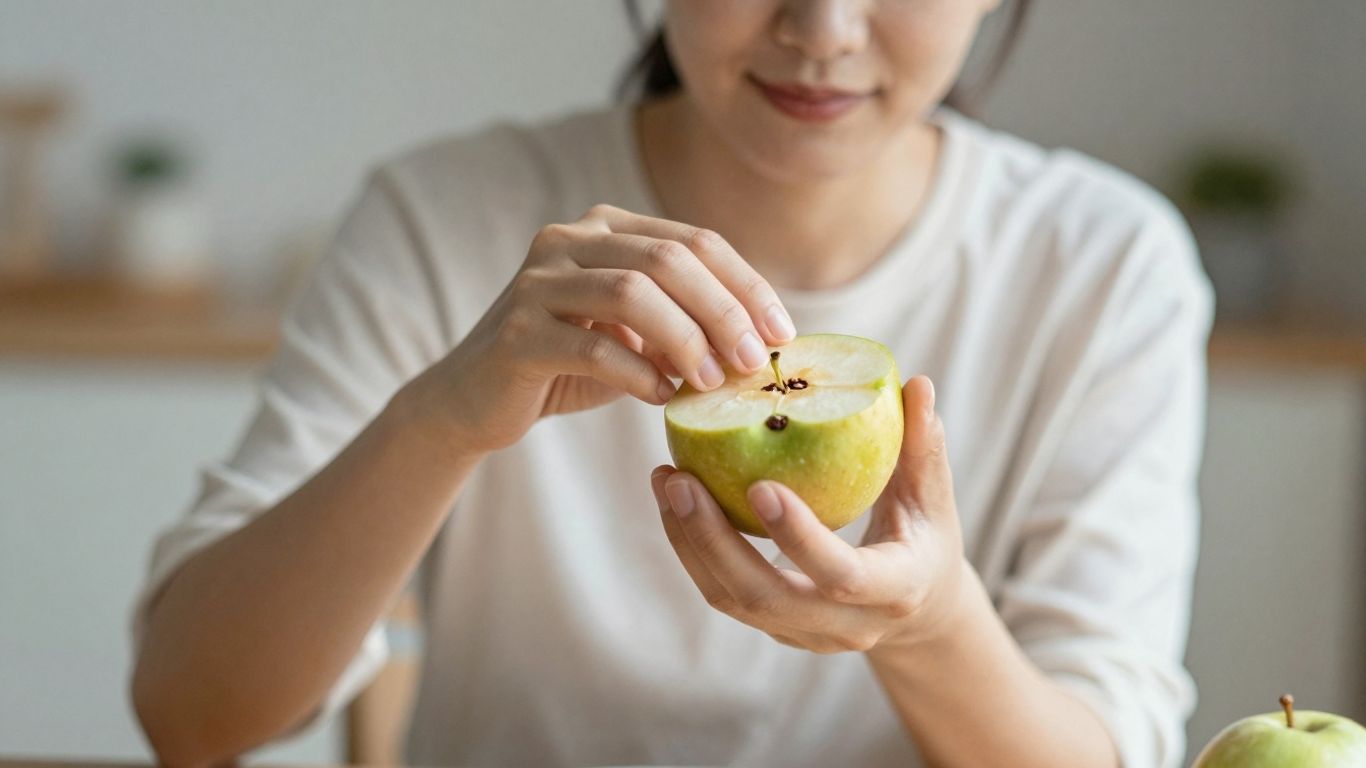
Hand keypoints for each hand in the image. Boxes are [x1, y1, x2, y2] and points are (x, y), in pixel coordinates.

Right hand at [402, 204, 795, 454]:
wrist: (474, 398)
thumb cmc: (568, 364)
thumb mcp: (635, 337)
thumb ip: (685, 325)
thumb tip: (761, 343)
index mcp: (605, 228)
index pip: (695, 241)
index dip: (747, 286)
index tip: (783, 334)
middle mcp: (568, 240)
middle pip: (669, 259)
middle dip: (724, 311)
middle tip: (756, 363)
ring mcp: (537, 282)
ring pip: (632, 293)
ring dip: (685, 340)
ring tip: (710, 384)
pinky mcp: (516, 333)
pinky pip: (592, 347)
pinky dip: (637, 374)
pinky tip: (659, 398)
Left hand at [650, 376, 968, 652]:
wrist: (917, 610)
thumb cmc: (926, 537)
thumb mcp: (933, 496)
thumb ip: (924, 445)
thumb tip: (919, 384)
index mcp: (894, 591)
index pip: (841, 575)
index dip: (798, 537)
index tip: (758, 485)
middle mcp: (845, 624)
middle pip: (765, 598)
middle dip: (714, 541)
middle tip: (681, 479)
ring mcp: (805, 634)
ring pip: (732, 600)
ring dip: (690, 543)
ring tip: (667, 481)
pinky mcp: (775, 628)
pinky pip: (724, 593)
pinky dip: (693, 548)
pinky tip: (675, 498)